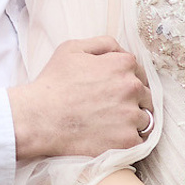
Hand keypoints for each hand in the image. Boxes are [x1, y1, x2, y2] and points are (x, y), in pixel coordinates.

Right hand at [10, 37, 151, 161]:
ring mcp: (131, 115)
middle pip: (145, 94)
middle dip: (133, 100)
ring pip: (145, 118)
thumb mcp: (72, 48)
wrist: (39, 118)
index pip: (137, 71)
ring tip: (112, 125)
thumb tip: (121, 51)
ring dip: (133, 121)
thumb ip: (103, 44)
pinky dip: (130, 140)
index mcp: (122, 64)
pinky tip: (113, 138)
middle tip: (112, 109)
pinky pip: (141, 140)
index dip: (125, 80)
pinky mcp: (127, 140)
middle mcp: (132, 87)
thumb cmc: (53, 83)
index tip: (113, 90)